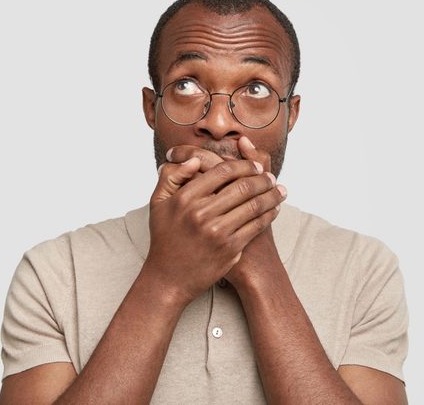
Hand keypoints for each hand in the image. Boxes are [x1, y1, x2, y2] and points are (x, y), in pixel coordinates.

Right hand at [144, 151, 281, 306]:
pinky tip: (274, 210)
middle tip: (271, 177)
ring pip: (254, 205)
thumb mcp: (158, 204)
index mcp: (185, 198)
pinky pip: (256, 225)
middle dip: (262, 179)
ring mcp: (217, 232)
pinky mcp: (230, 249)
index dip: (244, 165)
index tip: (255, 166)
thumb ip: (172, 177)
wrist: (169, 278)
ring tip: (280, 190)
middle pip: (242, 186)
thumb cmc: (164, 238)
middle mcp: (201, 214)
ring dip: (271, 195)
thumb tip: (194, 160)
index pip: (222, 172)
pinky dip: (269, 215)